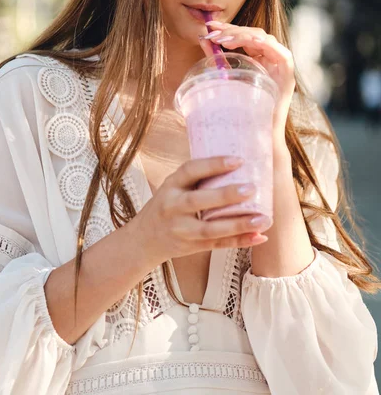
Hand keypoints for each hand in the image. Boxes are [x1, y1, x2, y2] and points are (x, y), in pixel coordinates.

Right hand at [133, 156, 267, 266]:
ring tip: (263, 219)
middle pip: (199, 200)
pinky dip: (239, 241)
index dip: (213, 164)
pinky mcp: (191, 247)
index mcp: (171, 185)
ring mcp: (181, 229)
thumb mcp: (173, 187)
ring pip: (210, 228)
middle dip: (226, 195)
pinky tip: (258, 236)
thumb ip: (196, 178)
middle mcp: (173, 206)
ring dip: (238, 224)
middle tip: (251, 189)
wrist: (144, 239)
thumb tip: (238, 163)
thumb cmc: (167, 206)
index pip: (191, 170)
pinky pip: (217, 244)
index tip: (238, 160)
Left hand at [199, 21, 294, 145]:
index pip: (244, 36)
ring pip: (264, 39)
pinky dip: (265, 45)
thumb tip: (202, 38)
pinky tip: (251, 41)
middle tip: (213, 33)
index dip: (228, 28)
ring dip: (243, 36)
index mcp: (259, 57)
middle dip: (232, 30)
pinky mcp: (288, 71)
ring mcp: (281, 63)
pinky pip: (279, 52)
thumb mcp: (228, 77)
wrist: (259, 133)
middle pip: (253, 34)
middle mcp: (271, 57)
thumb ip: (218, 58)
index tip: (209, 26)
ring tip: (223, 40)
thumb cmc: (243, 108)